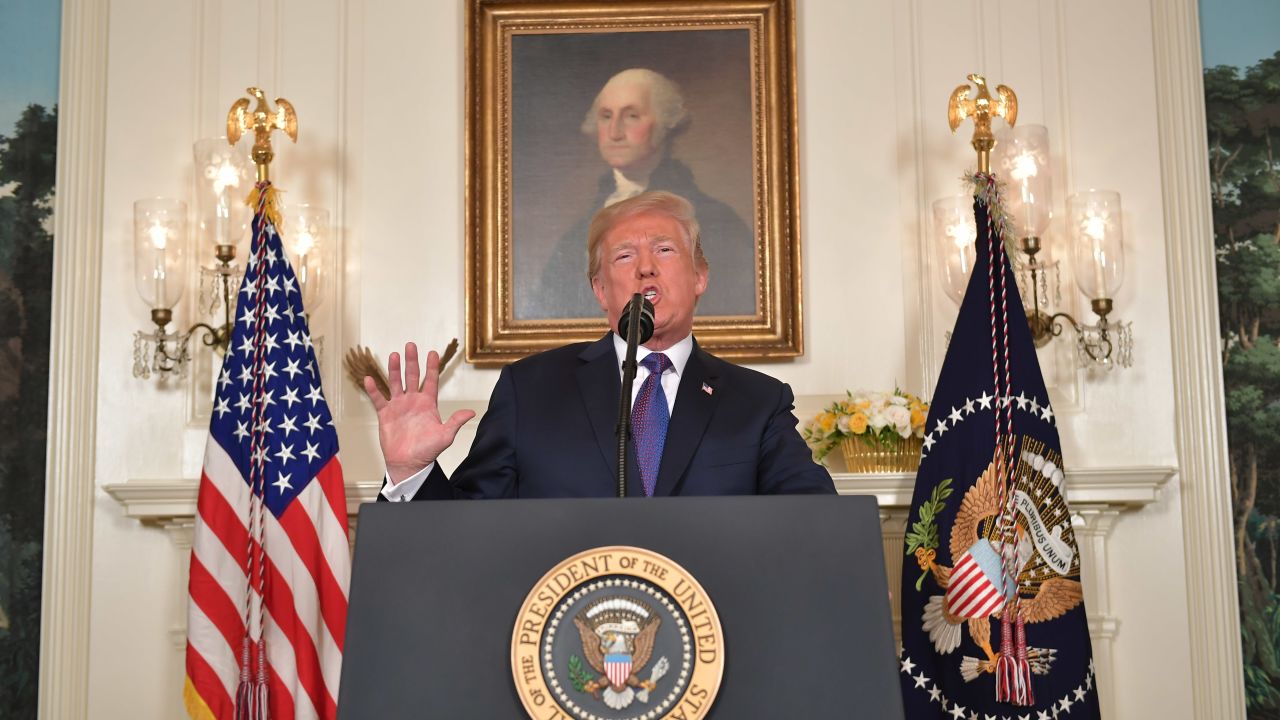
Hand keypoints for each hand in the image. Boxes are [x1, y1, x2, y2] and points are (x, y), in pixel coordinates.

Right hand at [363, 342, 475, 483]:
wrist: (409, 463)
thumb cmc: (427, 451)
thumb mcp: (445, 436)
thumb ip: (455, 422)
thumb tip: (471, 412)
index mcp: (428, 404)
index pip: (431, 381)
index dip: (432, 367)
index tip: (433, 353)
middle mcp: (413, 401)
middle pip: (412, 376)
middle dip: (412, 361)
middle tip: (410, 345)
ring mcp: (399, 406)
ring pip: (395, 383)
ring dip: (394, 370)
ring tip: (393, 356)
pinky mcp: (385, 414)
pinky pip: (378, 399)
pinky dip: (373, 389)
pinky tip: (369, 379)